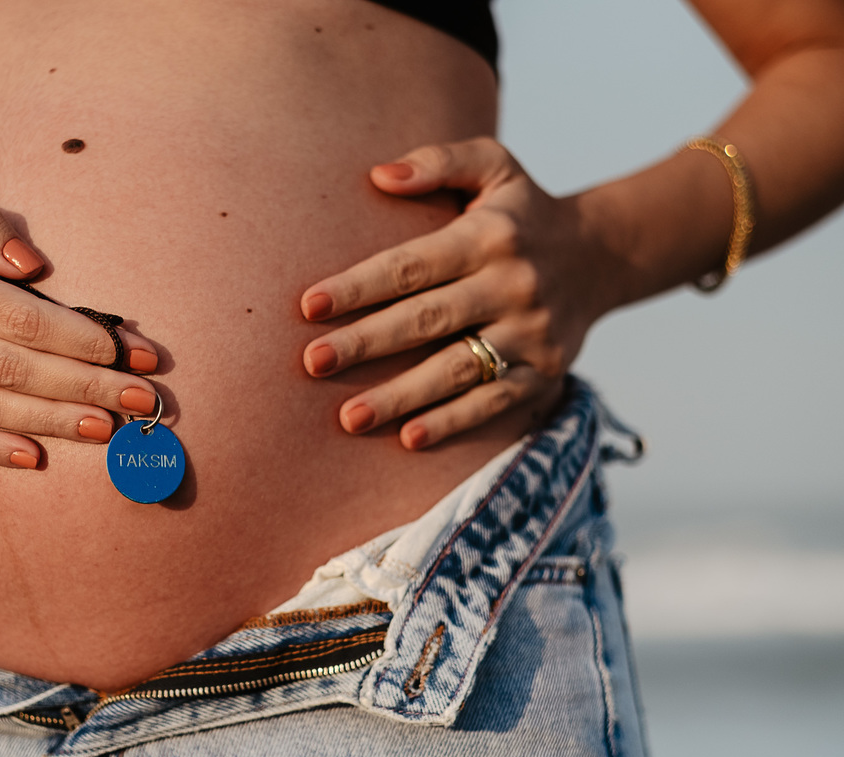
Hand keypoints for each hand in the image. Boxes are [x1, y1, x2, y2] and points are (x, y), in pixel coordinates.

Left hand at [300, 137, 620, 448]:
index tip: (309, 306)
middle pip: (426, 320)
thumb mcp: (493, 165)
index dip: (359, 287)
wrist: (604, 255)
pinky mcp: (547, 372)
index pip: (411, 265)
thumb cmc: (521, 212)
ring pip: (457, 369)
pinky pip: (495, 402)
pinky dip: (453, 421)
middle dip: (365, 343)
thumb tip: (378, 175)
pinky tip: (409, 437)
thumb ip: (438, 162)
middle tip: (313, 363)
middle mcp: (513, 284)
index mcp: (489, 236)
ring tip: (349, 417)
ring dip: (401, 396)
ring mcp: (532, 333)